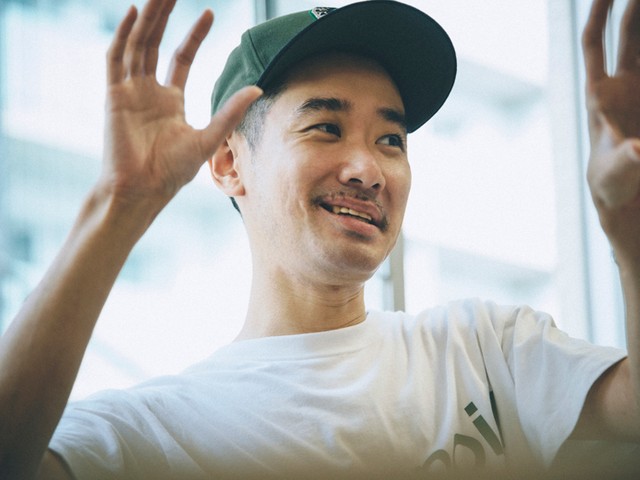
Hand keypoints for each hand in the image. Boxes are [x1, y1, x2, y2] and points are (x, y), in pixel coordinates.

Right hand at [101, 0, 260, 207]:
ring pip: (137, 44)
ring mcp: (130, 91)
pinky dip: (123, 36)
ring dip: (148, 18)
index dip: (194, 35)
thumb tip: (257, 88)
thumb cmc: (172, 172)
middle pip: (157, 42)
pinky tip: (134, 13)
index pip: (181, 57)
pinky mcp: (114, 96)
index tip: (209, 12)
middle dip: (166, 15)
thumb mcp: (209, 138)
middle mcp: (149, 91)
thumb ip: (230, 112)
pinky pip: (116, 59)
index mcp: (171, 100)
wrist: (143, 190)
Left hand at [583, 0, 639, 255]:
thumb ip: (629, 159)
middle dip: (636, 7)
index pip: (595, 44)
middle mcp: (622, 84)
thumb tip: (639, 151)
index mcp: (601, 93)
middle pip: (630, 34)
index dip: (598, 13)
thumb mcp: (618, 171)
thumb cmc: (613, 182)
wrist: (627, 195)